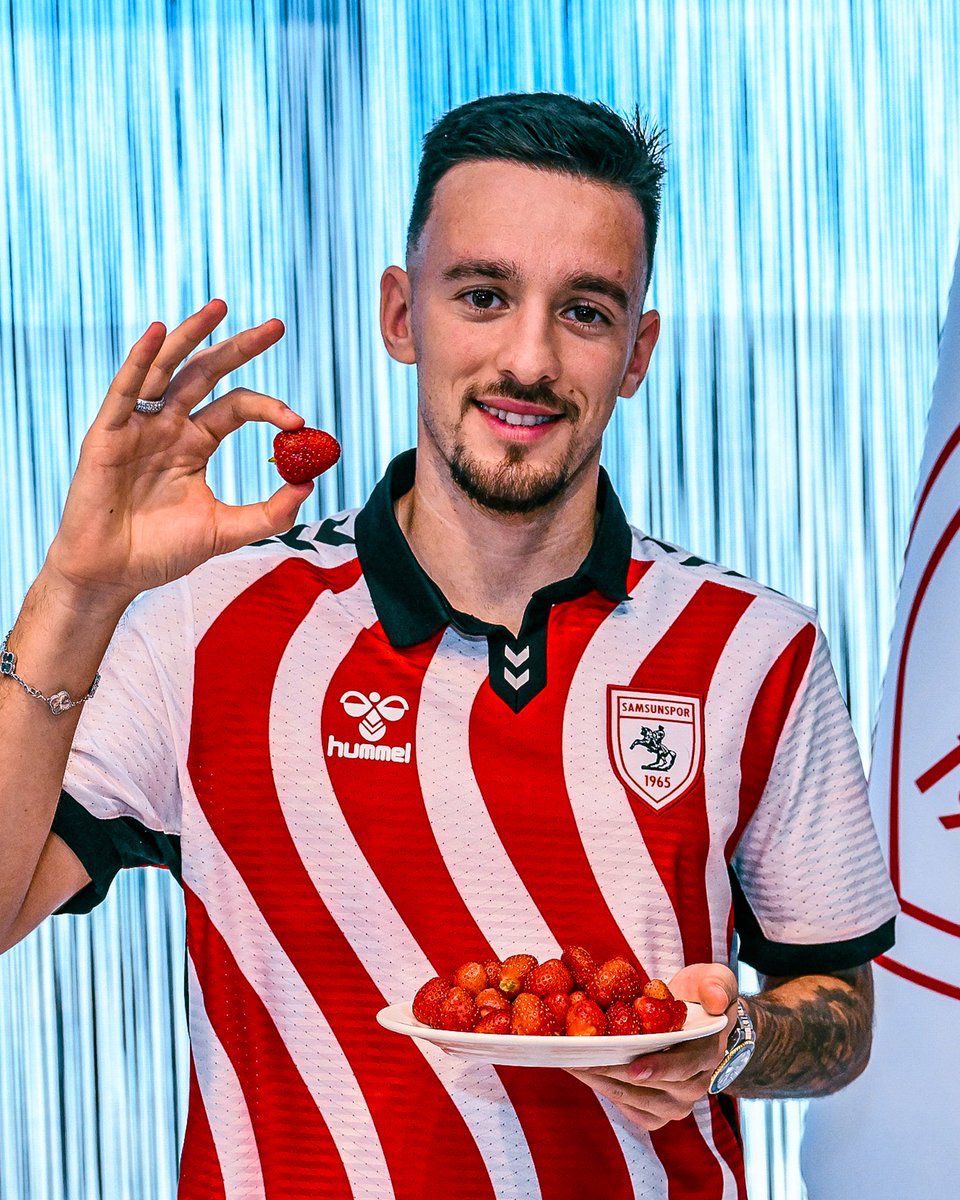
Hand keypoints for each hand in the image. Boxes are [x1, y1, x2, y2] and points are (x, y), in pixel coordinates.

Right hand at [43, 300, 312, 605]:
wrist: (112, 575)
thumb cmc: (161, 553)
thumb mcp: (225, 532)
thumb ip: (269, 512)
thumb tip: (310, 485)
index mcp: (195, 444)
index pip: (238, 407)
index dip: (270, 409)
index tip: (300, 422)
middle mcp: (169, 426)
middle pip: (207, 373)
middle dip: (240, 347)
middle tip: (277, 325)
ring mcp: (138, 426)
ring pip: (168, 369)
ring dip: (192, 335)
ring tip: (220, 307)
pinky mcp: (108, 434)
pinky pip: (125, 389)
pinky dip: (141, 359)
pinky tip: (158, 331)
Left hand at [564, 963, 738, 1129]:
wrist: (699, 1020)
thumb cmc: (702, 997)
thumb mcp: (716, 980)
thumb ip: (717, 986)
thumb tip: (717, 1001)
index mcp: (706, 1055)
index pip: (681, 1068)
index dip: (656, 1068)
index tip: (631, 1066)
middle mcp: (692, 1086)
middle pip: (649, 1088)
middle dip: (612, 1073)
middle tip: (580, 1057)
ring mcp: (674, 1103)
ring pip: (633, 1100)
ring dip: (600, 1082)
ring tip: (572, 1062)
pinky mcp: (655, 1110)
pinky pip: (628, 1107)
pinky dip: (603, 1091)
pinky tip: (581, 1071)